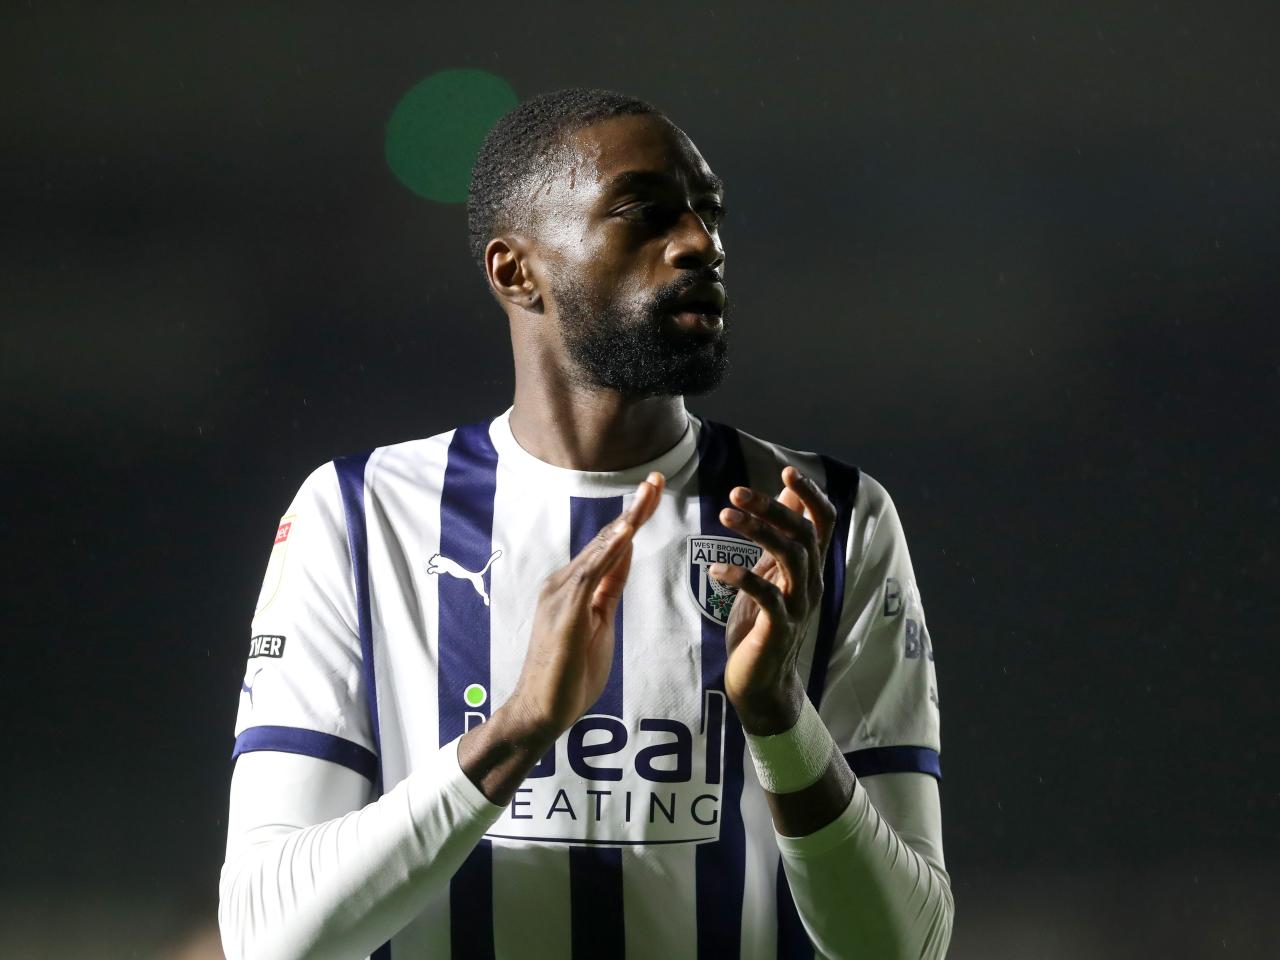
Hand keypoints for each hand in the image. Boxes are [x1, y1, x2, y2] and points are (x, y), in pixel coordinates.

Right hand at [507, 471, 664, 738]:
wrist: (540, 711)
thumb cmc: (569, 674)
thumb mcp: (599, 623)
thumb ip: (608, 589)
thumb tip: (622, 556)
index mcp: (574, 587)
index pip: (609, 546)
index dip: (632, 519)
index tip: (652, 493)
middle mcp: (562, 583)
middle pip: (606, 540)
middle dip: (633, 509)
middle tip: (656, 479)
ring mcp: (560, 595)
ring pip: (600, 550)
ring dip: (626, 521)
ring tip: (647, 494)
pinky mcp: (563, 611)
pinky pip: (589, 575)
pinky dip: (608, 551)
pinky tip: (626, 532)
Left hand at [711, 465, 835, 733]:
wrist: (762, 683)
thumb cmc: (761, 625)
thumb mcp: (772, 575)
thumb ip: (781, 538)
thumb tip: (789, 494)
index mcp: (810, 567)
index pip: (824, 522)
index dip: (810, 494)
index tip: (787, 470)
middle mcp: (811, 583)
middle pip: (804, 533)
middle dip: (772, 507)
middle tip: (736, 493)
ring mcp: (798, 606)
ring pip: (790, 557)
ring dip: (758, 532)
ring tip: (725, 516)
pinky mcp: (778, 628)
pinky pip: (766, 596)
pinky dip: (742, 576)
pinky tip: (717, 569)